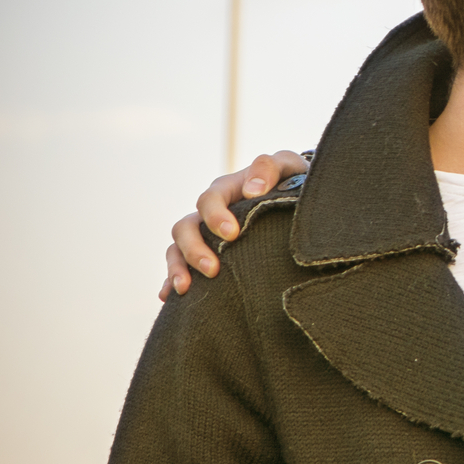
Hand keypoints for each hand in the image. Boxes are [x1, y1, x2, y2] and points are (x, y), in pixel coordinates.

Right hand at [161, 151, 312, 299]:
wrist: (294, 196)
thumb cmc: (292, 180)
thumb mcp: (287, 166)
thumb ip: (270, 167)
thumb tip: (253, 189)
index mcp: (226, 190)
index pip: (210, 200)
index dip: (215, 216)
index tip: (232, 234)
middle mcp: (209, 213)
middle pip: (185, 227)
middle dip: (194, 249)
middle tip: (213, 269)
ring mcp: (204, 234)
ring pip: (177, 248)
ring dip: (178, 267)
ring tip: (185, 288)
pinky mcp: (206, 254)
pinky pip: (180, 267)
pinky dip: (170, 280)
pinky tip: (169, 297)